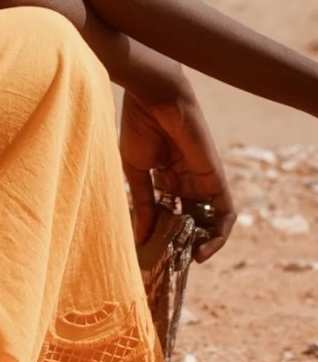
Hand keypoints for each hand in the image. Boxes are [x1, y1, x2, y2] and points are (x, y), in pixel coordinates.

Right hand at [118, 54, 235, 262]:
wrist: (154, 99)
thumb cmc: (139, 127)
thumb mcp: (135, 171)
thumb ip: (142, 203)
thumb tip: (141, 237)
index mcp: (163, 177)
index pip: (167, 213)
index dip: (161, 233)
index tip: (152, 252)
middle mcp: (185, 181)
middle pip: (189, 220)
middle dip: (182, 242)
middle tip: (171, 262)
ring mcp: (202, 181)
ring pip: (208, 220)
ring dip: (203, 243)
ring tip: (189, 260)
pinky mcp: (216, 179)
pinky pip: (225, 213)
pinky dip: (219, 234)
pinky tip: (203, 249)